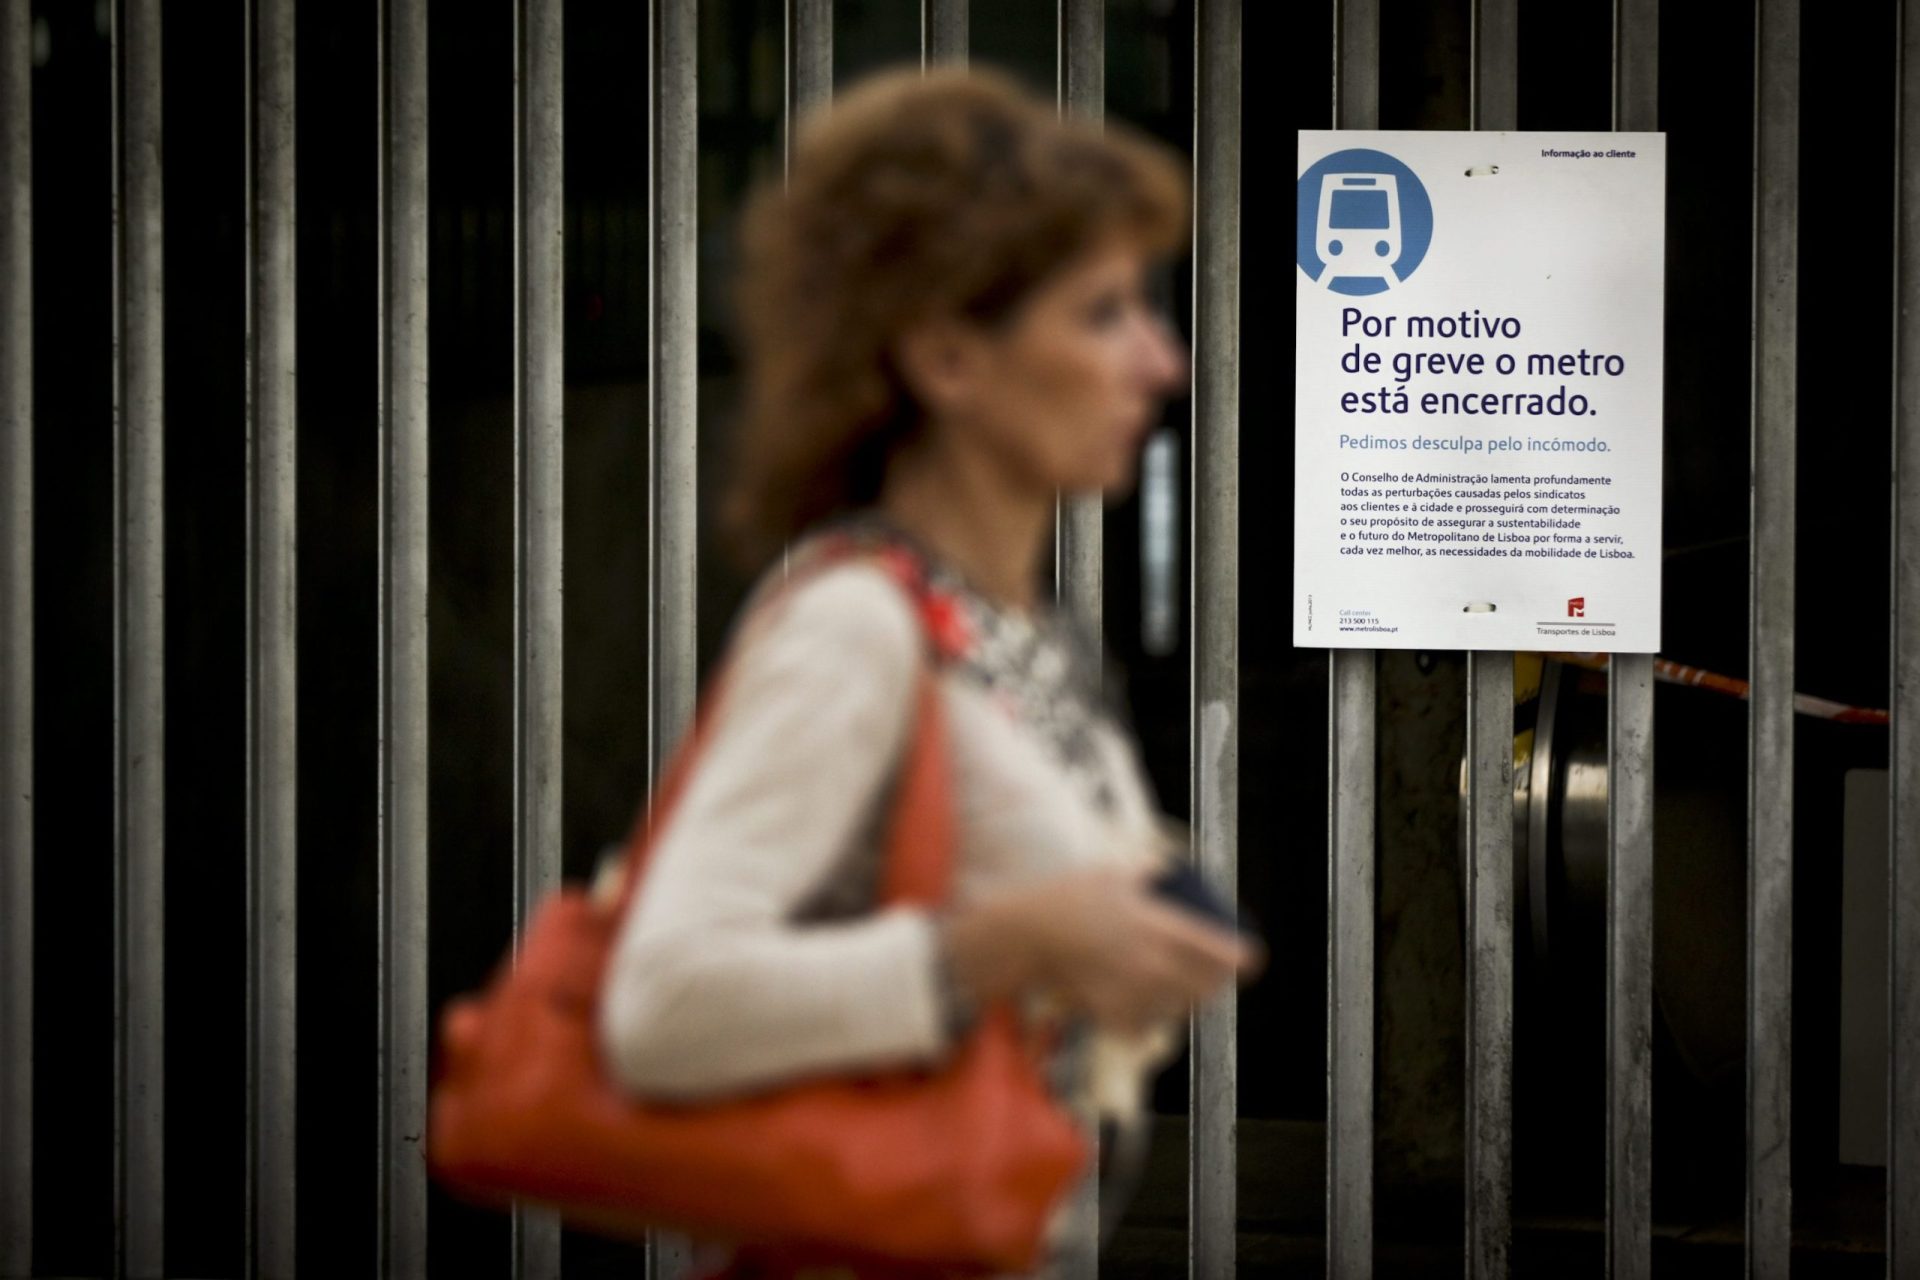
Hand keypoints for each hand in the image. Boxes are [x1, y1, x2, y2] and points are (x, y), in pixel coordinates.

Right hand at [940, 862, 1263, 1035]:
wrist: (1025, 934)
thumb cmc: (1067, 896)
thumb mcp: (1113, 871)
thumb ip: (1149, 869)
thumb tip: (1169, 866)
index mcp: (1158, 928)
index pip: (1218, 952)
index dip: (1243, 958)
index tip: (1253, 959)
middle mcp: (1151, 965)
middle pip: (1205, 986)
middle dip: (1220, 981)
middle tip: (1223, 976)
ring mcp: (1130, 992)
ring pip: (1179, 1008)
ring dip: (1191, 1000)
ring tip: (1193, 991)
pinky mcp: (1109, 1012)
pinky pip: (1143, 1024)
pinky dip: (1152, 1018)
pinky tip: (1153, 1008)